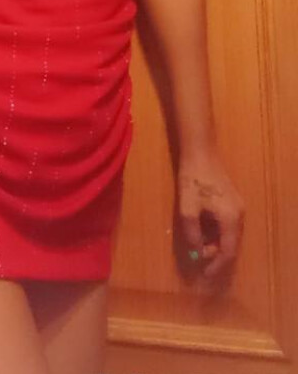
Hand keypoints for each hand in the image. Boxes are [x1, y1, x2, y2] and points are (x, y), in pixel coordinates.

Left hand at [177, 149, 244, 279]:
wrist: (200, 151)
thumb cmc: (192, 179)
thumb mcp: (187, 209)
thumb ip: (193, 233)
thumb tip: (196, 252)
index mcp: (231, 219)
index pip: (228, 252)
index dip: (217, 266)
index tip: (204, 275)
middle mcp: (239, 215)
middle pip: (231, 244)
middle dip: (215, 254)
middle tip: (196, 255)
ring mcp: (238, 206)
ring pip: (229, 234)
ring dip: (215, 242)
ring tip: (197, 243)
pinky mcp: (232, 200)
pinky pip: (227, 224)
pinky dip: (216, 232)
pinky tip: (202, 228)